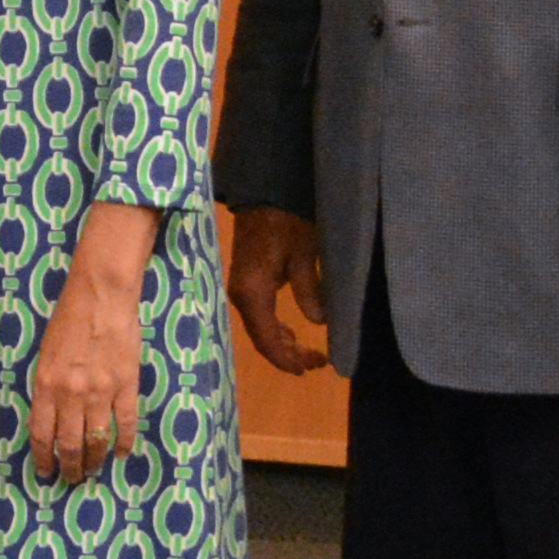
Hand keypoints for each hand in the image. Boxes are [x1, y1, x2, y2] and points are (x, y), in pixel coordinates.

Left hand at [25, 271, 143, 483]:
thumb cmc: (68, 320)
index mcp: (45, 385)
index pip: (41, 434)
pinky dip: (123, 444)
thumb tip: (51, 418)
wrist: (102, 296)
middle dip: (69, 467)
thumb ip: (47, 387)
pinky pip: (125, 425)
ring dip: (94, 461)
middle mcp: (71, 394)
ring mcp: (101, 392)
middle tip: (72, 479)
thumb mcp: (45, 355)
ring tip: (92, 471)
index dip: (43, 458)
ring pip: (96, 440)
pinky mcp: (126, 386)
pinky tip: (120, 455)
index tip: (45, 472)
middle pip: (69, 444)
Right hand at [225, 207, 333, 375]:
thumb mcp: (306, 255)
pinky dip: (274, 327)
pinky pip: (258, 314)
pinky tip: (290, 332)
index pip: (267, 339)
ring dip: (280, 343)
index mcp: (253, 293)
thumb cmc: (288, 221)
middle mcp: (241, 295)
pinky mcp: (245, 280)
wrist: (265, 192)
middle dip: (286, 355)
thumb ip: (310, 292)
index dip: (288, 359)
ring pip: (258, 328)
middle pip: (260, 338)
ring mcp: (240, 288)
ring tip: (306, 352)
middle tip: (316, 362)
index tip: (313, 366)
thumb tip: (318, 324)